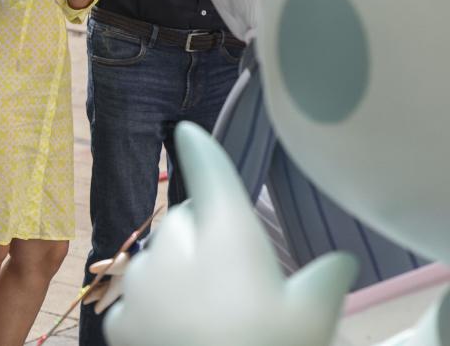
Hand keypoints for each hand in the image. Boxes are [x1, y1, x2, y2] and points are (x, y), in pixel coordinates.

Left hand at [102, 123, 356, 345]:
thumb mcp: (313, 318)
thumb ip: (324, 281)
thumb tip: (337, 263)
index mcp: (226, 234)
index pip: (208, 173)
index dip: (198, 149)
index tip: (185, 132)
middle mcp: (175, 247)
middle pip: (183, 221)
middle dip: (200, 235)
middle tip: (232, 277)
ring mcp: (142, 283)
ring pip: (153, 258)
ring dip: (171, 271)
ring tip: (205, 313)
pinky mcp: (120, 320)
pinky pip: (134, 299)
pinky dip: (151, 309)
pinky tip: (175, 334)